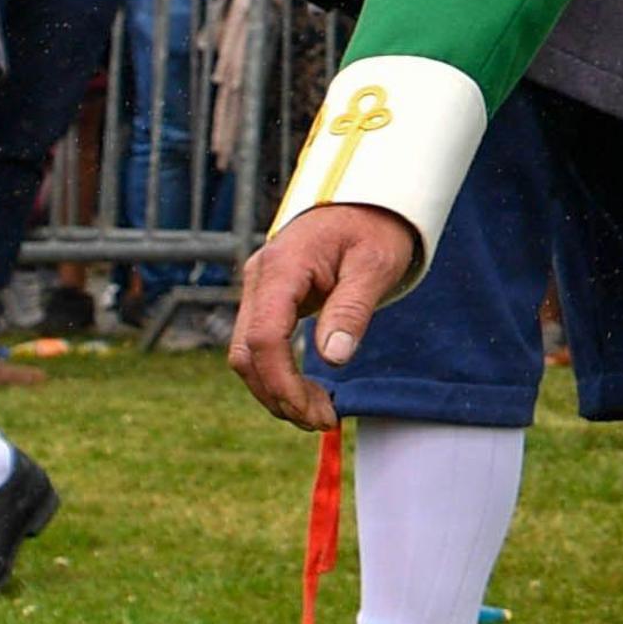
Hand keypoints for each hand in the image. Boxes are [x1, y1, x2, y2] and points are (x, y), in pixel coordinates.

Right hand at [229, 203, 417, 428]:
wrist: (368, 202)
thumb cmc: (376, 229)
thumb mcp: (376, 265)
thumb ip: (352, 309)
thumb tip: (333, 359)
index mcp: (282, 267)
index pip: (264, 338)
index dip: (282, 382)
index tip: (314, 412)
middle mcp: (260, 278)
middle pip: (246, 353)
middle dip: (279, 395)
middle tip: (323, 421)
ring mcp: (259, 288)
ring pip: (247, 354)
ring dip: (276, 390)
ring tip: (318, 414)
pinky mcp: (267, 299)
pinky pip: (261, 344)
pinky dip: (278, 373)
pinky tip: (306, 392)